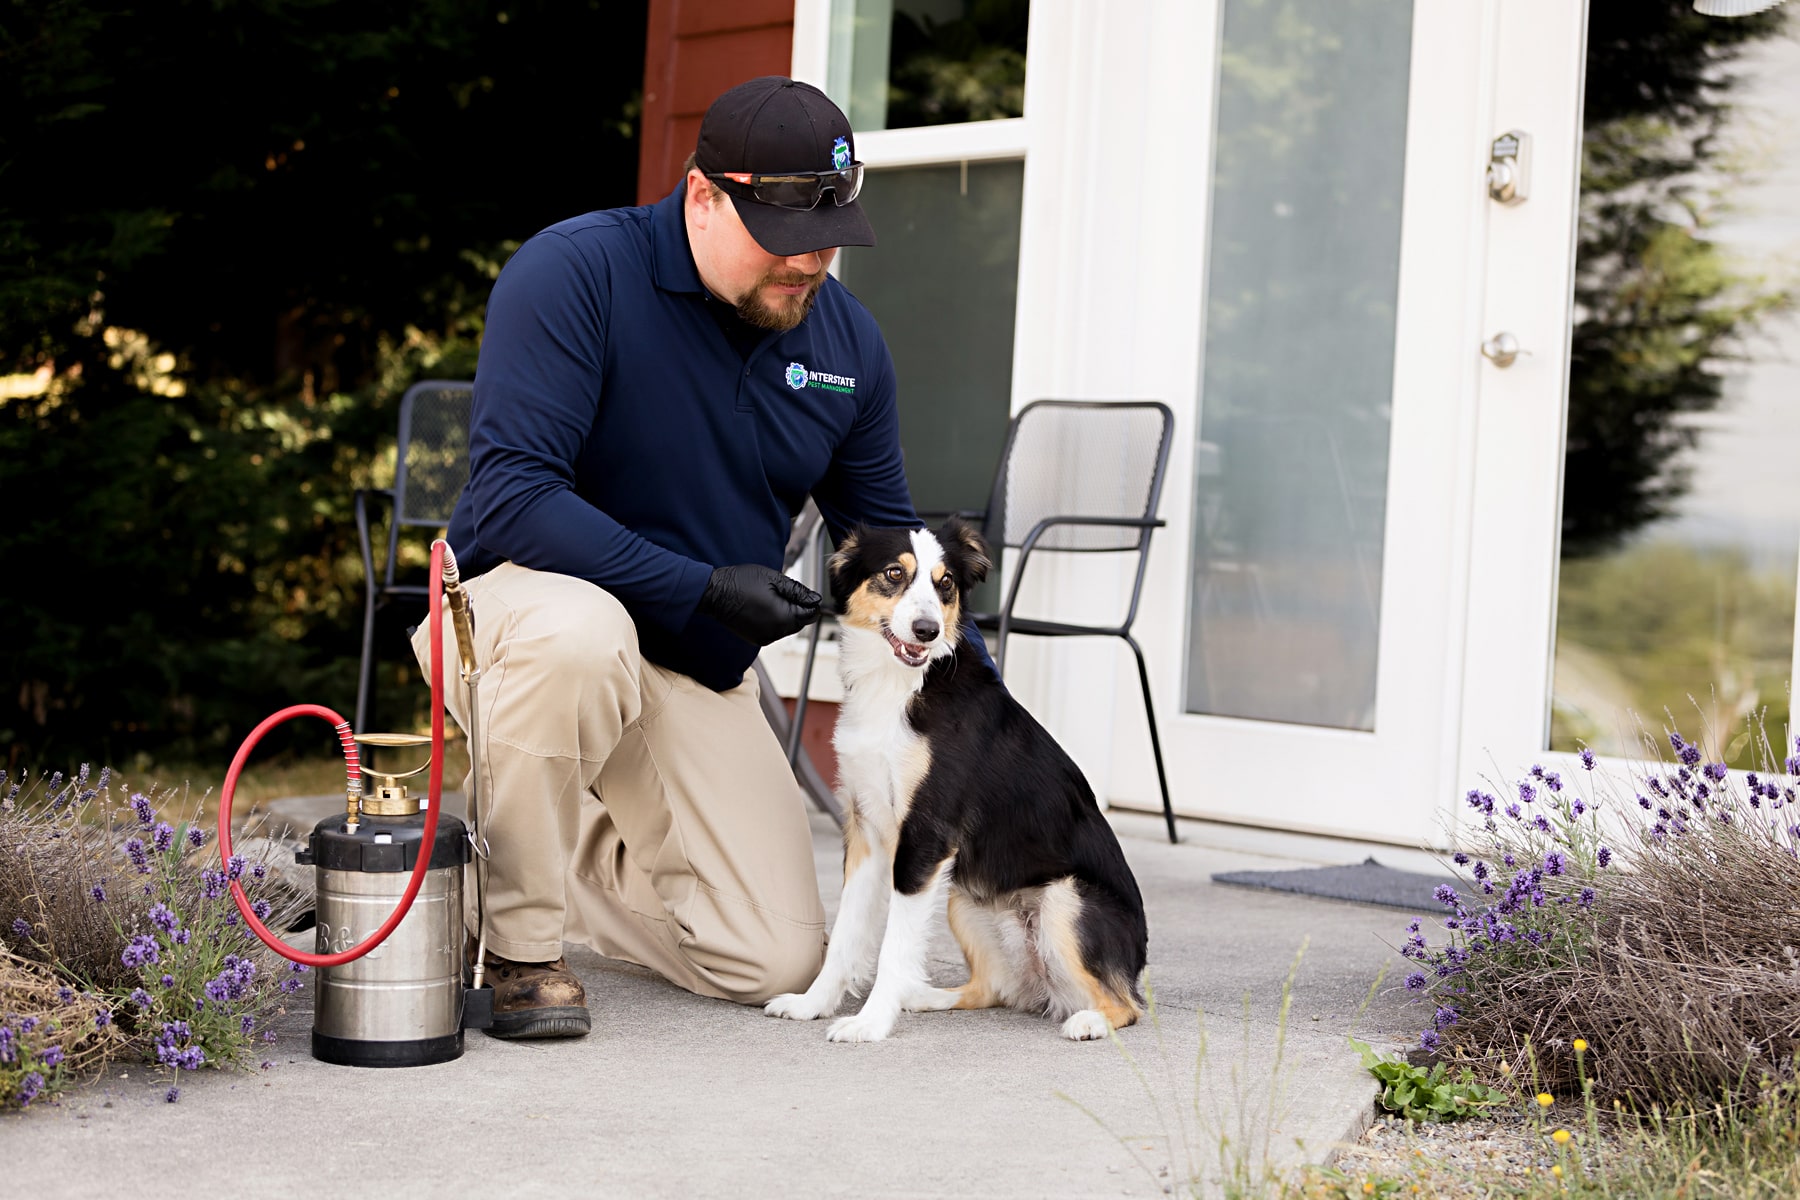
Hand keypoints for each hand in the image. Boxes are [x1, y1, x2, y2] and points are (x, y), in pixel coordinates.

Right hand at [698, 564, 821, 645]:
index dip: (811, 603)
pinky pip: (774, 631)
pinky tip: (763, 607)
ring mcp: (765, 637)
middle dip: (798, 608)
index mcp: (782, 617)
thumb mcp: (774, 579)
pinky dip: (774, 621)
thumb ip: (798, 591)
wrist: (715, 593)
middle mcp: (775, 632)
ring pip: (787, 627)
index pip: (810, 615)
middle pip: (800, 623)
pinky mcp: (756, 639)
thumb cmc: (741, 582)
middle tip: (784, 592)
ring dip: (786, 614)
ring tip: (770, 598)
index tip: (804, 592)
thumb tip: (815, 599)